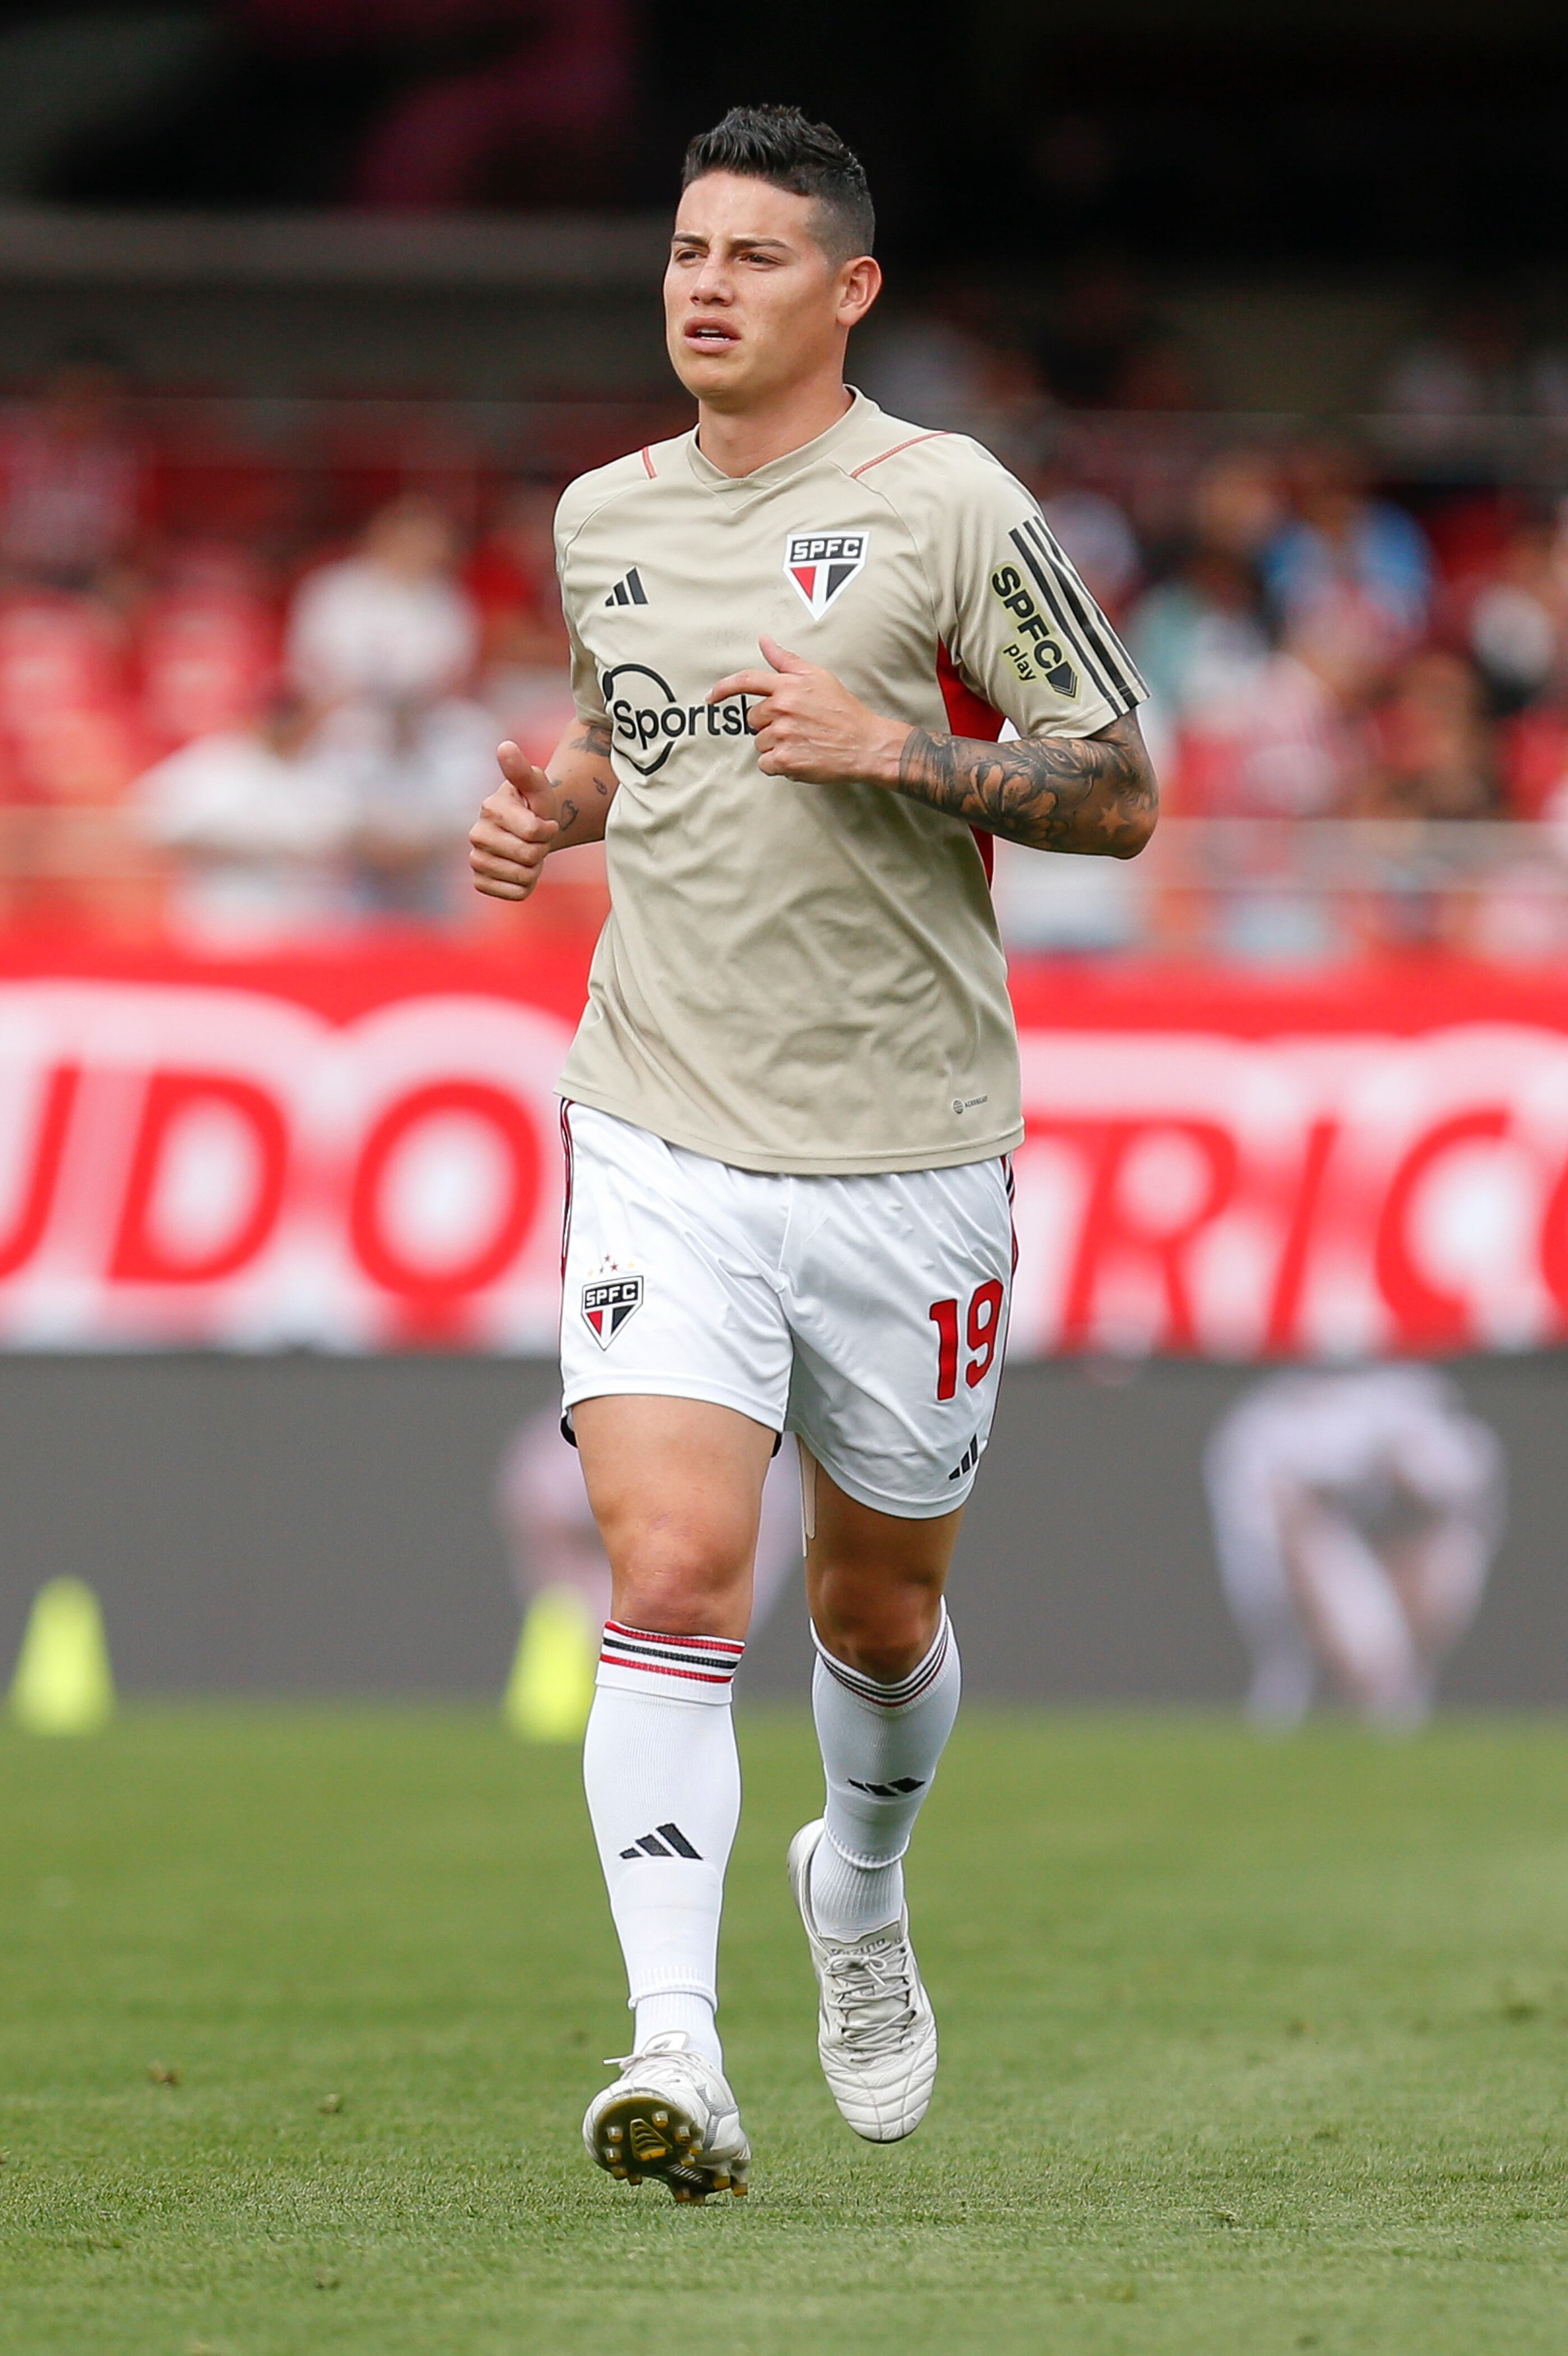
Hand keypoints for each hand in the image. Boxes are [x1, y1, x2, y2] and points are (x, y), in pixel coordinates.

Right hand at [469, 742, 560, 900]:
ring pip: (522, 877)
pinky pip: (515, 894)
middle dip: (542, 849)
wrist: (532, 830)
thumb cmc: (535, 805)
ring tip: (528, 853)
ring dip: (535, 868)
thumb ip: (522, 769)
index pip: (533, 832)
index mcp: (490, 808)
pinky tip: (520, 870)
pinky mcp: (481, 882)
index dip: (547, 830)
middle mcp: (477, 835)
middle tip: (536, 839)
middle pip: (528, 856)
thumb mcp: (536, 784)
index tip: (544, 822)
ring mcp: (476, 860)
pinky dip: (526, 885)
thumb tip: (505, 746)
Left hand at [707, 637, 908, 786]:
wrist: (866, 744)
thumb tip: (764, 641)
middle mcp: (782, 708)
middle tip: (797, 726)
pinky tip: (800, 757)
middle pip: (754, 719)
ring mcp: (782, 735)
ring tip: (803, 742)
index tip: (711, 697)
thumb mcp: (817, 677)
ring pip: (760, 743)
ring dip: (776, 746)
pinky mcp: (785, 759)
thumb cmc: (844, 711)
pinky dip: (779, 765)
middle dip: (770, 724)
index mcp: (788, 686)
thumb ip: (786, 660)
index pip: (746, 681)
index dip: (723, 689)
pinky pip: (765, 764)